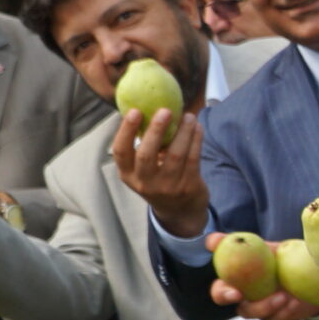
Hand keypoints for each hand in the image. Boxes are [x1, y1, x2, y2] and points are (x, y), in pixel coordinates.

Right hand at [110, 108, 207, 238]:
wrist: (180, 211)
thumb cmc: (159, 180)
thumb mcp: (144, 170)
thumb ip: (145, 146)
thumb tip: (150, 107)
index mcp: (129, 175)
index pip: (120, 152)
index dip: (126, 131)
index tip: (134, 111)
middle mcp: (145, 183)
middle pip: (147, 154)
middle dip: (156, 130)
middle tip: (165, 110)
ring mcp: (168, 186)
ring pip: (175, 155)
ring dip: (183, 132)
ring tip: (188, 116)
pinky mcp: (188, 186)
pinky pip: (193, 158)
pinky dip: (196, 140)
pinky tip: (197, 127)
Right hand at [201, 233, 318, 319]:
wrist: (316, 279)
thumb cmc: (288, 259)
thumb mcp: (271, 248)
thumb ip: (246, 243)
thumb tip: (213, 239)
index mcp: (238, 274)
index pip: (218, 282)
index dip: (220, 288)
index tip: (234, 290)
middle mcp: (242, 291)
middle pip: (221, 297)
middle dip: (226, 296)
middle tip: (238, 294)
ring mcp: (255, 305)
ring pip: (246, 312)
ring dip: (263, 306)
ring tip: (284, 296)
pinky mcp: (271, 316)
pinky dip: (281, 313)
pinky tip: (294, 303)